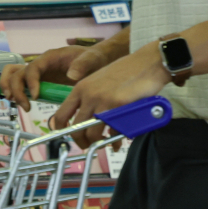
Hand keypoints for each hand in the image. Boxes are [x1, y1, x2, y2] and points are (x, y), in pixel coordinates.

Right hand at [0, 46, 110, 111]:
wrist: (95, 61)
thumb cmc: (92, 58)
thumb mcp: (91, 59)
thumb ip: (82, 65)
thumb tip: (71, 76)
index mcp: (50, 57)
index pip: (33, 68)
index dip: (31, 82)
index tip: (36, 96)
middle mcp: (40, 64)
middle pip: (18, 72)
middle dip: (17, 89)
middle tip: (26, 106)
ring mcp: (38, 73)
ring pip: (14, 76)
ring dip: (11, 89)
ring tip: (17, 104)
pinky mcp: (39, 81)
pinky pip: (21, 83)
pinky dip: (15, 91)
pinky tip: (20, 103)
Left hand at [53, 41, 169, 148]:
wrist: (146, 63)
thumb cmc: (125, 72)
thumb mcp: (99, 82)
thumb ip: (90, 99)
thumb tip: (85, 122)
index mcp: (80, 88)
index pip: (61, 115)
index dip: (61, 131)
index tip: (69, 137)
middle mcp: (88, 95)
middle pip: (76, 129)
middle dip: (82, 142)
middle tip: (89, 146)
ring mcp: (103, 101)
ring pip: (92, 134)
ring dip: (98, 143)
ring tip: (104, 144)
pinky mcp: (119, 107)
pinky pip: (113, 132)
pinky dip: (115, 141)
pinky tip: (118, 141)